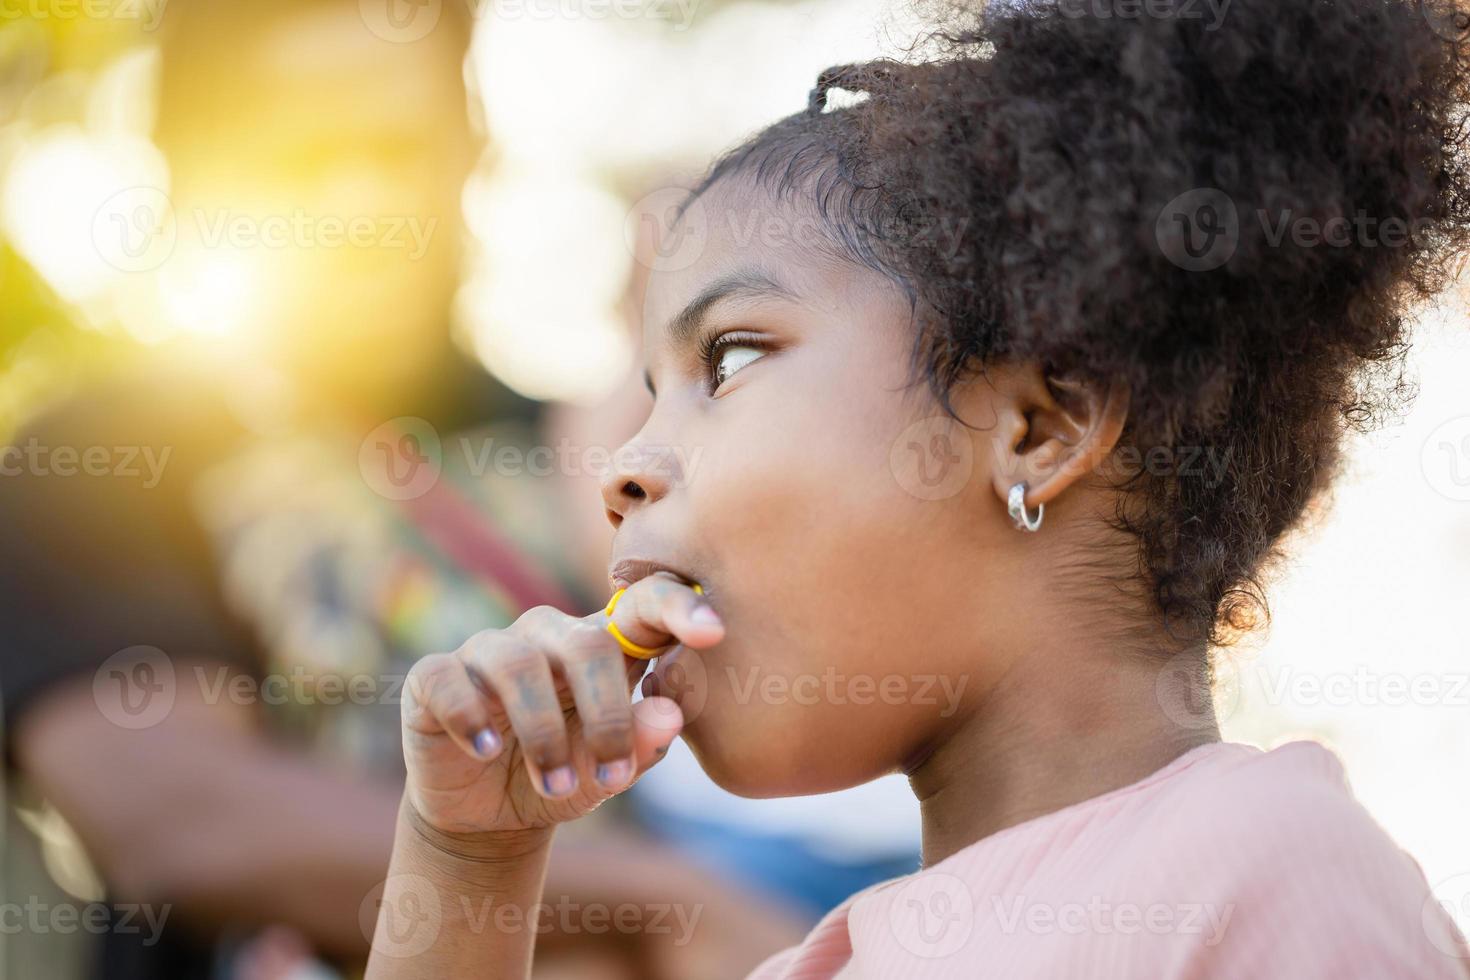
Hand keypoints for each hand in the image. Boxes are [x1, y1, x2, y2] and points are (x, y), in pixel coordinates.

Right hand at [400, 573, 722, 837]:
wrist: (490, 818)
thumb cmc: (565, 776)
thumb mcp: (609, 772)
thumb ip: (641, 744)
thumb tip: (670, 715)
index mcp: (601, 647)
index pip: (643, 607)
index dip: (678, 609)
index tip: (715, 632)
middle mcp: (546, 637)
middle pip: (585, 644)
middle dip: (606, 715)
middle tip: (614, 778)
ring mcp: (487, 652)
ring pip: (518, 663)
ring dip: (542, 733)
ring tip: (556, 786)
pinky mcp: (434, 678)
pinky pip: (448, 679)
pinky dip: (469, 715)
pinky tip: (485, 750)